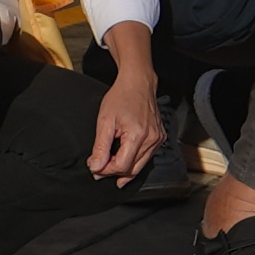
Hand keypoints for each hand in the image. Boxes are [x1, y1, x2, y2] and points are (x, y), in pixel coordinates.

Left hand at [86, 63, 164, 183]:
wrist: (138, 82)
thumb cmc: (122, 97)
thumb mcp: (104, 121)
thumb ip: (100, 147)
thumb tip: (96, 167)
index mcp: (138, 135)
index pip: (121, 166)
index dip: (105, 170)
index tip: (95, 166)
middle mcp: (152, 139)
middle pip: (131, 169)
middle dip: (113, 172)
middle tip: (99, 167)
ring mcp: (158, 138)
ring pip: (140, 166)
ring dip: (123, 168)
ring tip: (109, 164)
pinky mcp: (160, 137)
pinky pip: (146, 157)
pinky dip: (134, 160)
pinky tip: (123, 157)